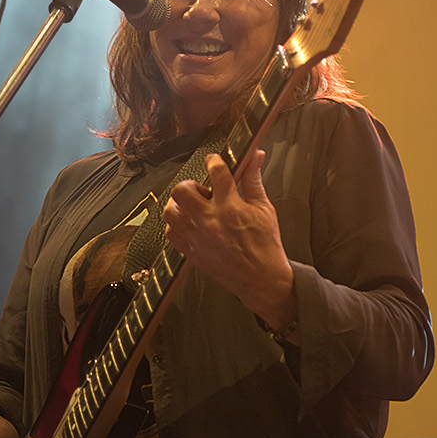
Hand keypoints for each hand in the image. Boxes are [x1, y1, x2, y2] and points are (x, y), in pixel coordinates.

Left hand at [163, 149, 296, 332]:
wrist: (262, 280)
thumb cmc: (266, 246)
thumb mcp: (265, 209)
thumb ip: (254, 180)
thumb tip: (255, 157)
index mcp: (231, 208)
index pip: (216, 172)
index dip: (214, 161)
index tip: (214, 161)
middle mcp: (210, 222)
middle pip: (182, 190)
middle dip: (191, 185)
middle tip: (203, 191)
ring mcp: (198, 238)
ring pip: (170, 211)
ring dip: (180, 205)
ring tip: (195, 208)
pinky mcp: (191, 252)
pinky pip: (170, 233)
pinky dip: (176, 225)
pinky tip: (191, 224)